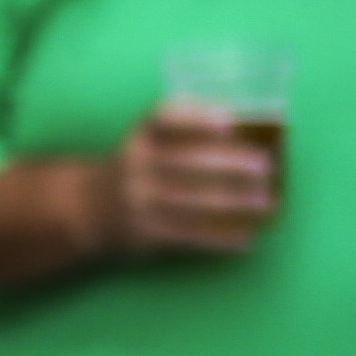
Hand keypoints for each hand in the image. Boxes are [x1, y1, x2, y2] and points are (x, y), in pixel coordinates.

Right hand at [107, 99, 279, 253]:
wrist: (87, 208)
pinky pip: (186, 235)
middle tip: (267, 166)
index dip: (198, 118)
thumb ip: (189, 133)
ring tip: (266, 202)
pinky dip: (218, 238)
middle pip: (188, 161)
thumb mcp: (149, 140)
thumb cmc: (140, 168)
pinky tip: (243, 238)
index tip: (229, 121)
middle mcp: (136, 164)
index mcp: (142, 135)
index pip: (165, 117)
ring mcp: (137, 200)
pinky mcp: (142, 232)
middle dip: (232, 163)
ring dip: (234, 202)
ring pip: (192, 201)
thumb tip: (257, 138)